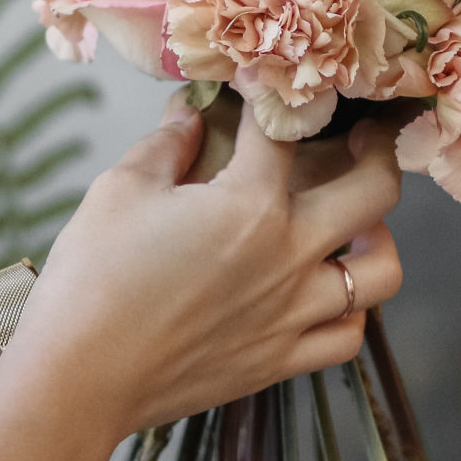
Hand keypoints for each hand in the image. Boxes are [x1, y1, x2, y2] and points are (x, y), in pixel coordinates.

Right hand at [10, 100, 404, 439]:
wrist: (79, 378)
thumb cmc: (92, 278)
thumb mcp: (121, 189)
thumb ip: (166, 145)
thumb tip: (190, 116)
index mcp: (250, 204)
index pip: (282, 131)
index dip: (273, 96)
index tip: (266, 83)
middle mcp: (289, 256)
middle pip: (373, 193)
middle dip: (377, 150)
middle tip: (365, 135)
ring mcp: (293, 313)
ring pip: (381, 271)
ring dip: (379, 238)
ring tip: (361, 223)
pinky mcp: (280, 360)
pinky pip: (348, 336)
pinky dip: (352, 310)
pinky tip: (331, 292)